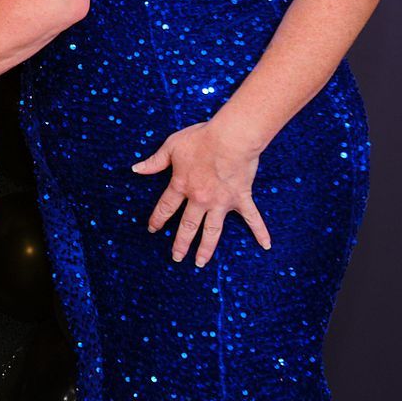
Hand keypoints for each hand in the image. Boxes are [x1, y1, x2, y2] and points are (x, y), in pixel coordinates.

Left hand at [132, 121, 272, 266]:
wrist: (230, 138)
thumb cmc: (200, 139)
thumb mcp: (171, 147)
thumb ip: (154, 161)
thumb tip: (136, 169)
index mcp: (181, 186)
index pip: (166, 207)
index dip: (157, 219)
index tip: (152, 229)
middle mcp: (200, 199)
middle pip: (187, 226)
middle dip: (180, 243)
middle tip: (176, 258)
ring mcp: (221, 202)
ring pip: (212, 231)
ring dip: (206, 248)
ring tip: (200, 262)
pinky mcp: (241, 198)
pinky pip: (252, 218)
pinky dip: (260, 231)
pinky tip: (265, 245)